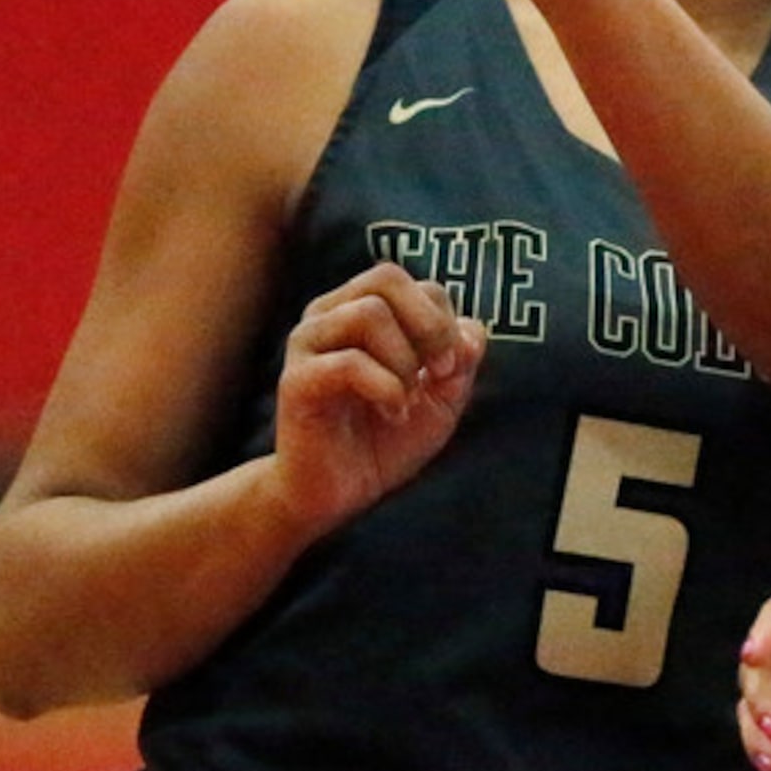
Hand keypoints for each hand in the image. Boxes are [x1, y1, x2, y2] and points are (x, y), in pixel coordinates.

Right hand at [271, 262, 486, 532]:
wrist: (340, 492)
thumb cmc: (387, 439)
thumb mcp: (442, 399)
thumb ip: (461, 360)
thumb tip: (473, 331)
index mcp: (363, 310)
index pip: (419, 285)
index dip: (447, 323)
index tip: (450, 370)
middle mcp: (330, 315)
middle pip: (387, 277)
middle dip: (430, 325)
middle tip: (437, 374)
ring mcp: (307, 343)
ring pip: (368, 313)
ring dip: (404, 361)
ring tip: (406, 399)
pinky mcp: (296, 379)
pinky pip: (349, 362)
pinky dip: (386, 388)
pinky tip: (392, 414)